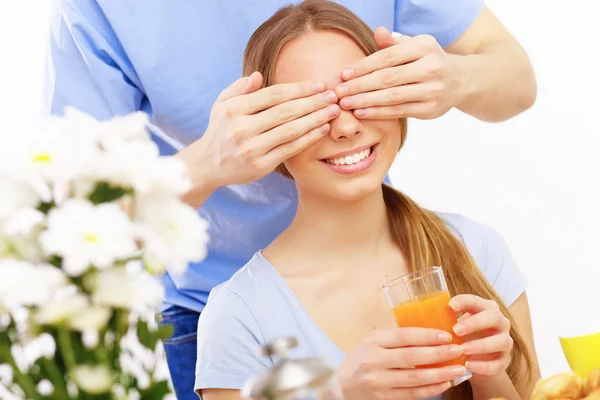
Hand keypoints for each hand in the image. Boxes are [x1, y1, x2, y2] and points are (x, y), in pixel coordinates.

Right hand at [181, 71, 340, 189]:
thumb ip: (240, 88)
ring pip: (291, 130)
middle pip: (286, 111)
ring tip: (333, 111)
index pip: (274, 94)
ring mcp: (252, 148)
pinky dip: (308, 138)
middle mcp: (242, 128)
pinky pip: (290, 149)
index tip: (319, 84)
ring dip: (316, 119)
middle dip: (313, 102)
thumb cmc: (221, 129)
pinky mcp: (260, 165)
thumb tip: (258, 75)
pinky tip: (322, 129)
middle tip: (333, 95)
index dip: (299, 88)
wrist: (208, 164)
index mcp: (234, 109)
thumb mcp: (223, 104)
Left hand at [335, 27, 461, 119]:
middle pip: (388, 78)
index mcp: (424, 47)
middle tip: (338, 92)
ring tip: (346, 104)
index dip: (363, 66)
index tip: (344, 74)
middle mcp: (431, 68)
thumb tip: (377, 31)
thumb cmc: (429, 61)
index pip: (387, 57)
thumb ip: (394, 43)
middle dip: (360, 86)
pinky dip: (378, 113)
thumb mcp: (415, 47)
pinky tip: (362, 112)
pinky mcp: (431, 110)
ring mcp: (433, 90)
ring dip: (365, 101)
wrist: (462, 80)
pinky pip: (399, 111)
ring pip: (392, 97)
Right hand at [337, 327, 468, 399]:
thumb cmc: (362, 359)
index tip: (447, 335)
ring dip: (439, 374)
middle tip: (458, 350)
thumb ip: (395, 339)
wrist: (341, 386)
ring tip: (458, 369)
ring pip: (414, 378)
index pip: (403, 336)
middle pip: (411, 357)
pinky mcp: (383, 398)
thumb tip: (431, 334)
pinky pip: (411, 394)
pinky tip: (444, 384)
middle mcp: (373, 360)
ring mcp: (377, 381)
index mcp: (372, 341)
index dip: (426, 335)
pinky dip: (430, 390)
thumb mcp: (373, 342)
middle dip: (438, 354)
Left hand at [450, 295, 512, 384]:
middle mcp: (499, 322)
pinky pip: (498, 363)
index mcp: (485, 309)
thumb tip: (418, 316)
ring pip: (501, 341)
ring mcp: (505, 342)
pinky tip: (468, 366)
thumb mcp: (455, 326)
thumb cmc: (463, 337)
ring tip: (462, 350)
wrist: (478, 362)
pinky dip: (483, 366)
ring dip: (481, 345)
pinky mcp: (504, 361)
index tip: (449, 306)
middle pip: (494, 317)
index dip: (464, 301)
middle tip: (456, 331)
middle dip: (475, 323)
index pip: (477, 300)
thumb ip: (444, 320)